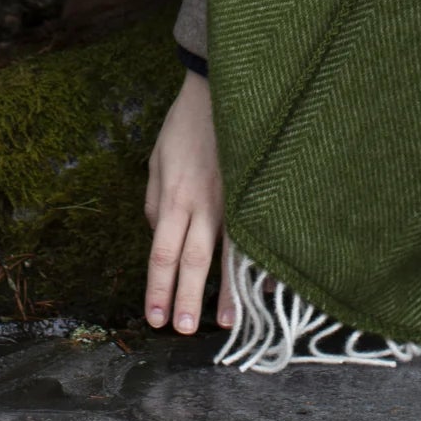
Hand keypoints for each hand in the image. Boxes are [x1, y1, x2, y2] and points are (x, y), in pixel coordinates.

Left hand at [144, 71, 236, 334]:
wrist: (219, 89)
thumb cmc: (185, 126)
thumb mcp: (157, 161)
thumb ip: (156, 202)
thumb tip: (160, 237)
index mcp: (173, 198)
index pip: (161, 254)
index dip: (158, 288)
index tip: (155, 318)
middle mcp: (202, 204)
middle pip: (192, 261)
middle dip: (187, 298)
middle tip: (184, 332)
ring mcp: (233, 198)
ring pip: (228, 255)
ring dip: (227, 292)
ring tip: (228, 324)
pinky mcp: (254, 191)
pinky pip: (256, 233)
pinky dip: (260, 261)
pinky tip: (265, 286)